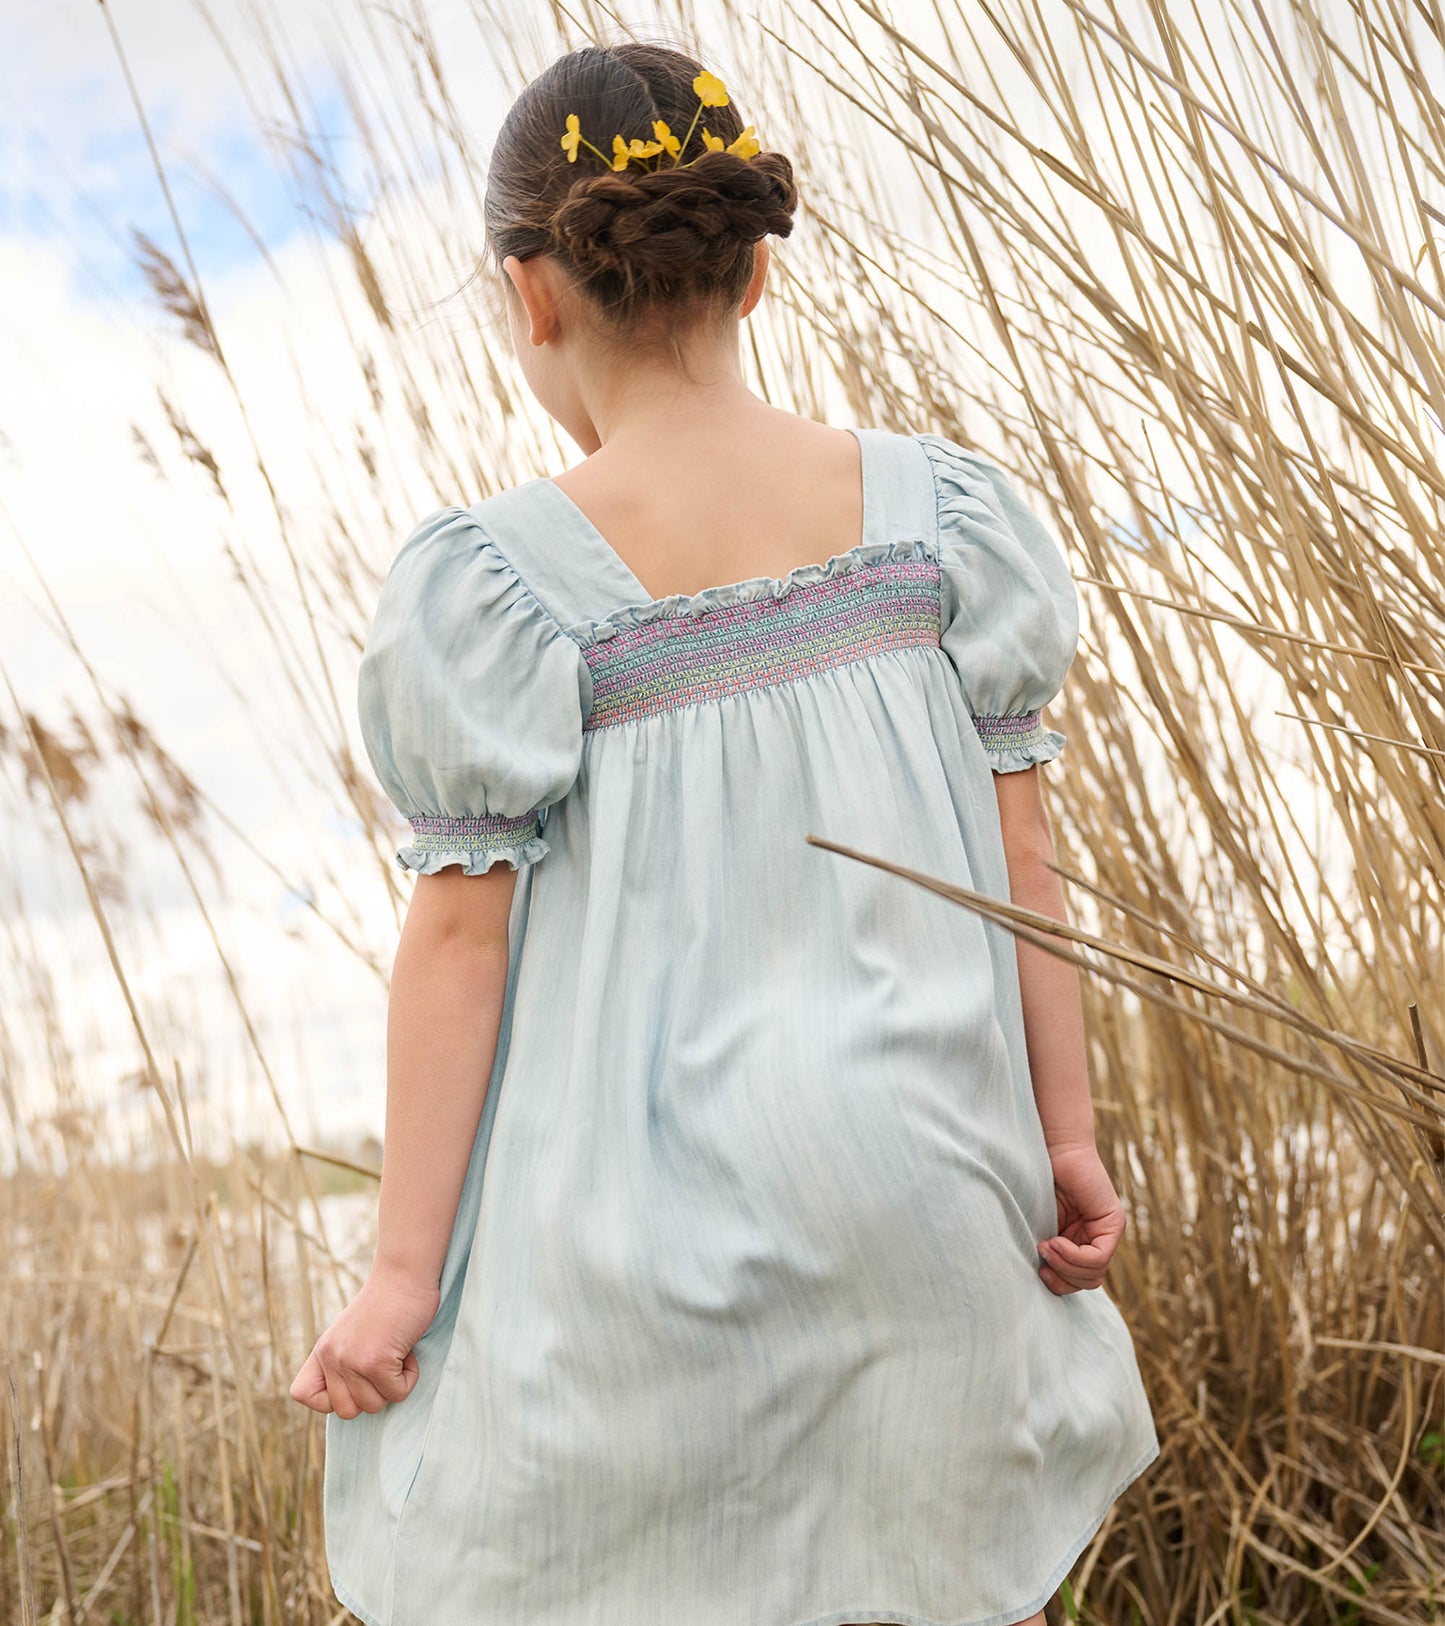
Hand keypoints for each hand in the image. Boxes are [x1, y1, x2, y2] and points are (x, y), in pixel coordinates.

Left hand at [290, 1260, 440, 1417]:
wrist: (405, 1273)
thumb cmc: (387, 1303)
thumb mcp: (352, 1334)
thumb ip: (344, 1362)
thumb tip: (356, 1400)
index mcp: (322, 1350)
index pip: (302, 1394)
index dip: (329, 1399)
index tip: (353, 1381)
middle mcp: (331, 1357)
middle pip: (347, 1411)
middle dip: (372, 1395)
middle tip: (384, 1365)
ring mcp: (352, 1361)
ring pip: (374, 1406)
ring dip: (393, 1385)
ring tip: (396, 1353)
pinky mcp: (376, 1362)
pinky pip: (398, 1393)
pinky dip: (409, 1378)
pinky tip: (408, 1352)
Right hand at [1036, 1140, 1126, 1295]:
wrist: (1054, 1149)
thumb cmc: (1040, 1181)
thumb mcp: (1041, 1224)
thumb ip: (1047, 1249)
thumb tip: (1043, 1277)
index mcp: (1083, 1241)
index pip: (1080, 1280)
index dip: (1059, 1283)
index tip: (1039, 1268)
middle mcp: (1100, 1239)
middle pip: (1089, 1281)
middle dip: (1062, 1277)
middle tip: (1041, 1257)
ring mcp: (1109, 1232)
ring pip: (1094, 1274)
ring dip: (1065, 1265)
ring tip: (1046, 1246)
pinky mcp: (1113, 1223)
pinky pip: (1098, 1257)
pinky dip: (1073, 1256)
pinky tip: (1056, 1241)